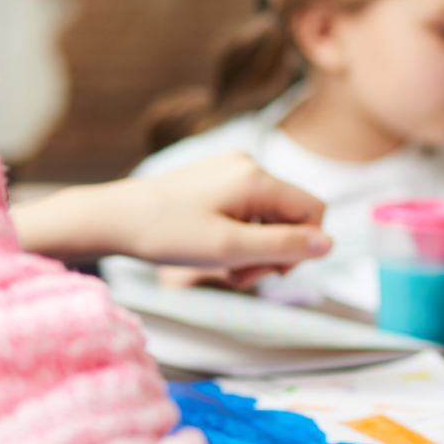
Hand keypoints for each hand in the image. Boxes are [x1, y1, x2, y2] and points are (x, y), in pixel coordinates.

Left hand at [10, 153, 330, 279]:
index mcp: (257, 178)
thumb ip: (283, 246)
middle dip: (274, 251)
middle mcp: (248, 166)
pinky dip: (239, 235)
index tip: (269, 272)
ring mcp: (230, 170)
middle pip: (292, 215)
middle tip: (239, 277)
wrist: (113, 218)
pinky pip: (247, 210)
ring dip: (255, 247)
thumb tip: (329, 244)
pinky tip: (213, 250)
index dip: (303, 248)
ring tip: (223, 267)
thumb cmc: (166, 234)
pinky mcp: (216, 179)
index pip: (314, 212)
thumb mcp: (229, 249)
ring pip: (269, 216)